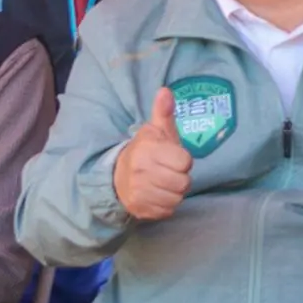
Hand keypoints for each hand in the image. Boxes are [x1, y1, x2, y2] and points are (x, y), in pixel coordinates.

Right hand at [112, 80, 196, 221]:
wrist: (117, 177)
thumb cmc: (145, 152)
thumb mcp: (154, 131)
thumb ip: (163, 113)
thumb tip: (165, 91)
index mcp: (147, 150)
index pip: (184, 161)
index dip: (183, 160)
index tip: (173, 157)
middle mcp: (141, 172)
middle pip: (183, 183)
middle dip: (180, 177)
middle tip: (169, 171)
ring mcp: (139, 193)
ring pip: (177, 198)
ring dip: (174, 191)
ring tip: (164, 182)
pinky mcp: (140, 210)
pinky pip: (168, 210)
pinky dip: (166, 204)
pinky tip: (158, 194)